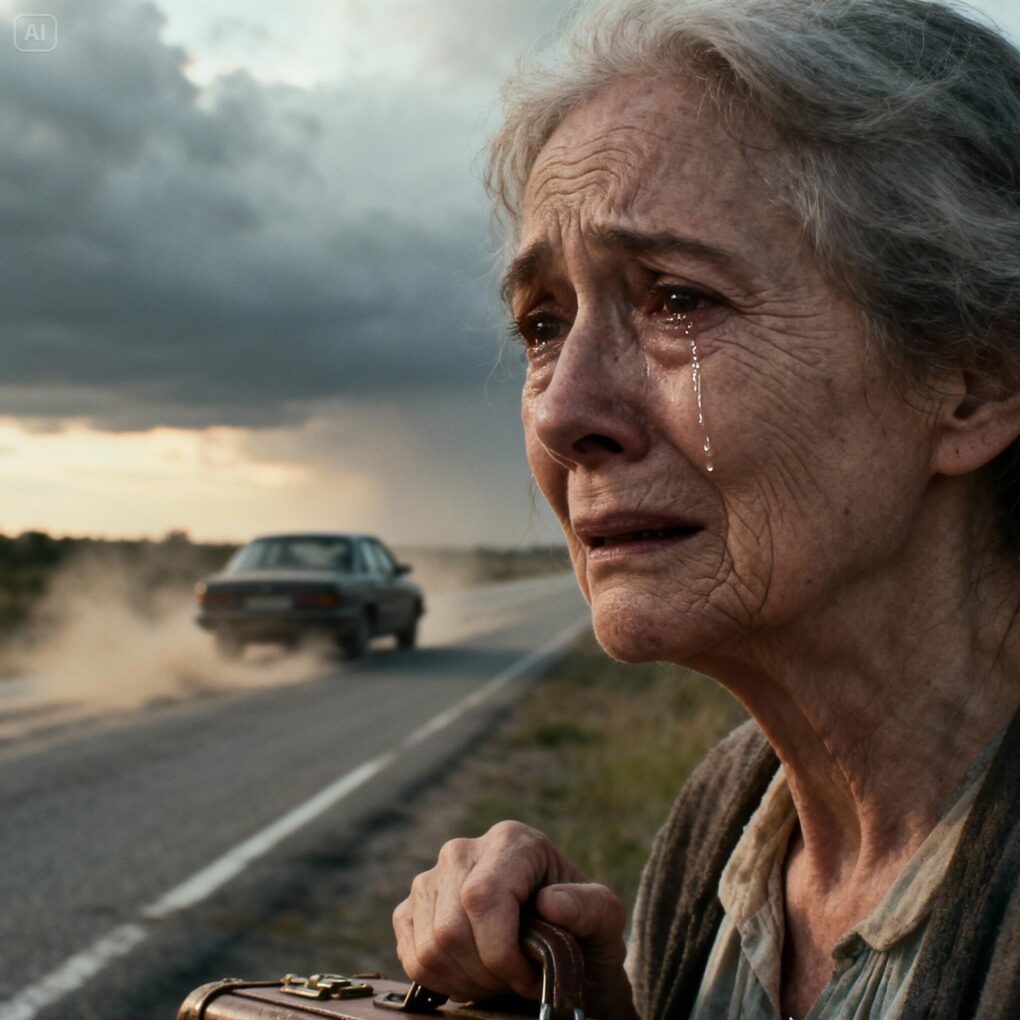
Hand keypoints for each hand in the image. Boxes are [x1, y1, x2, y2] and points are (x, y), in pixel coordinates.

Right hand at [392, 821, 637, 1019]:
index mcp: (511, 841)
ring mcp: (431, 878)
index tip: (530, 978)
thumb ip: (592, 907)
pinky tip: (474, 975)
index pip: (483, 896)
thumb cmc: (583, 933)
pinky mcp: (412, 908)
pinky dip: (444, 981)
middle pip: (452, 927)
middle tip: (518, 982)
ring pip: (430, 947)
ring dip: (467, 980)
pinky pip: (412, 957)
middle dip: (488, 972)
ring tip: (500, 978)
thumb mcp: (606, 920)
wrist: (558, 951)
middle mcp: (463, 850)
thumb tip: (551, 901)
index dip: (501, 951)